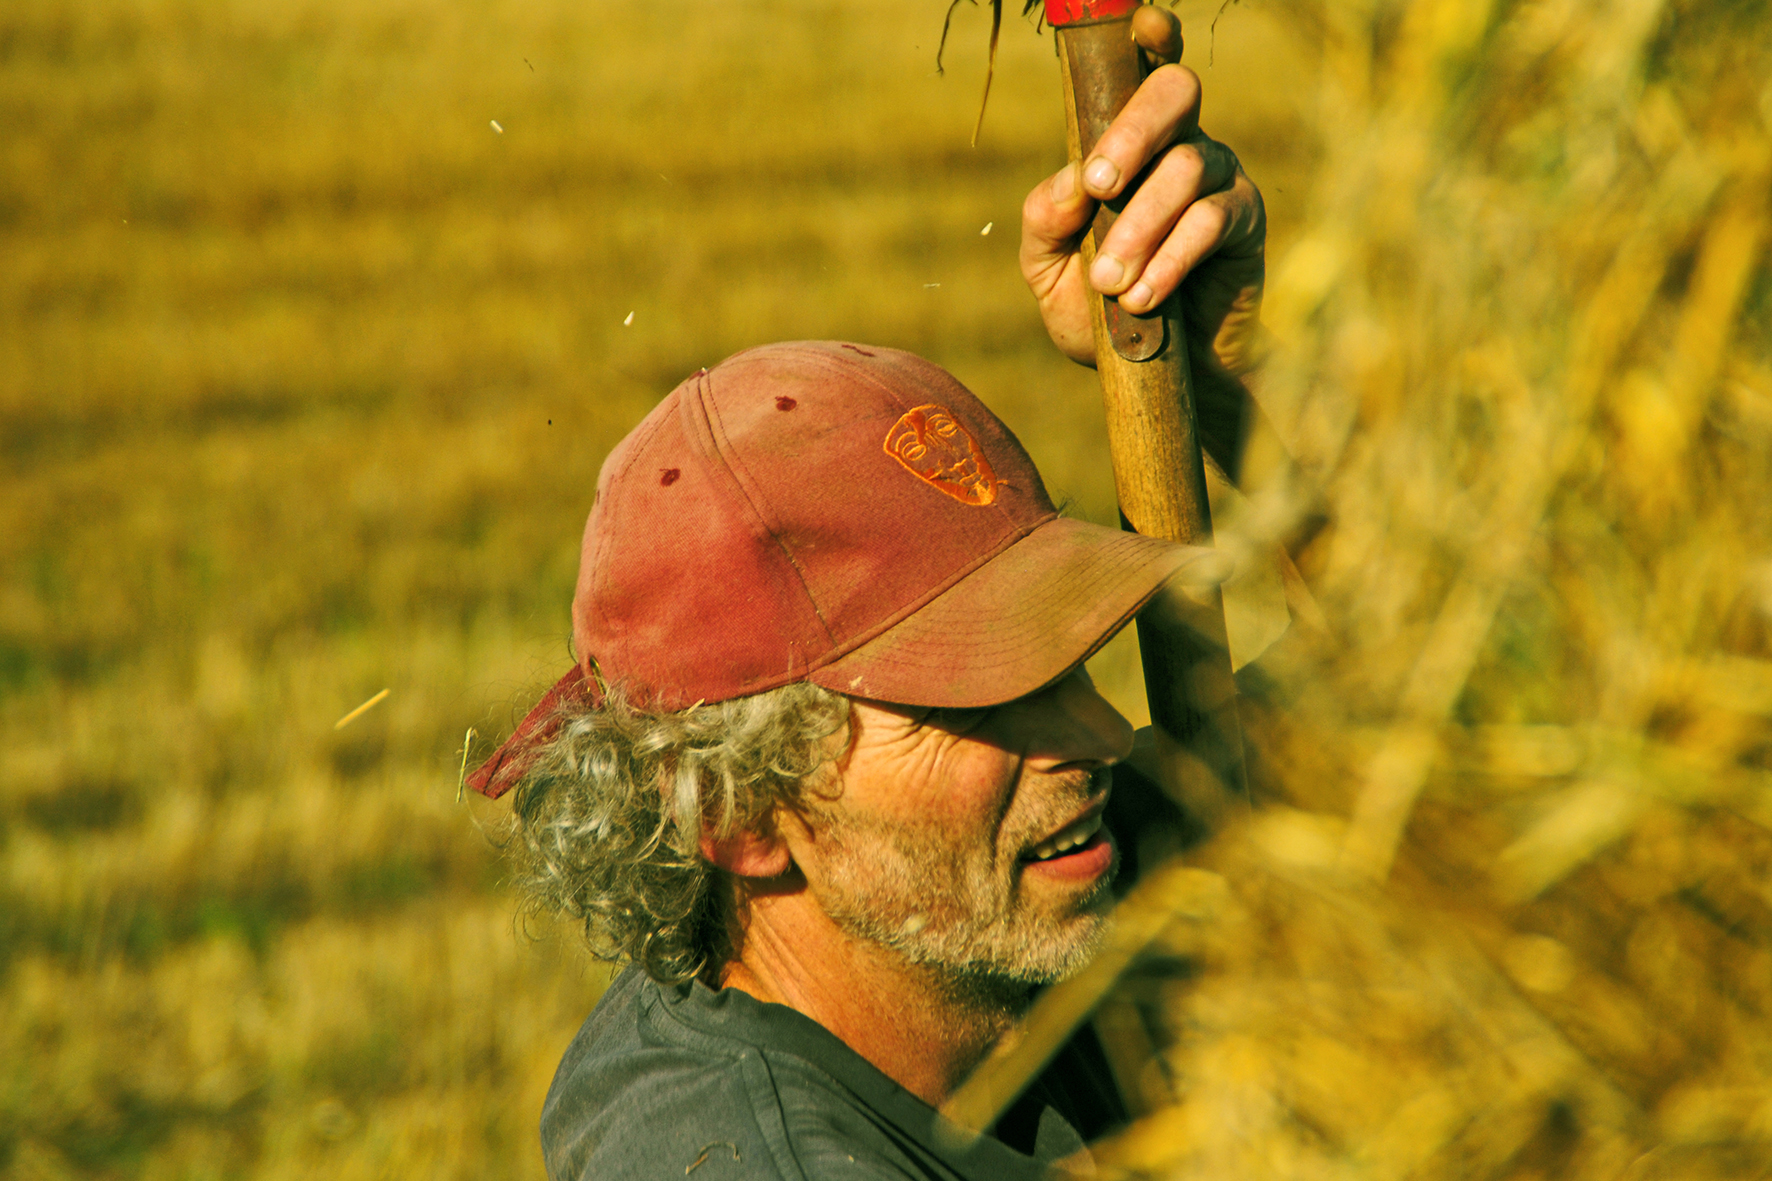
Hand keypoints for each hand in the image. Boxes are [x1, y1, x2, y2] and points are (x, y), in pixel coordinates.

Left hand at [1020, 6, 1265, 375]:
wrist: (1148, 375)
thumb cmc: (1094, 310)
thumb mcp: (1048, 268)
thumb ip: (1046, 220)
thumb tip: (1072, 182)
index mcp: (1129, 140)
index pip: (1146, 68)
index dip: (1151, 34)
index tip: (1140, 25)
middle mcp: (1180, 143)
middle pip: (1176, 92)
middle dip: (1133, 133)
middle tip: (1099, 187)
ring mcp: (1220, 177)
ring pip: (1188, 167)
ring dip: (1140, 226)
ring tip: (1108, 282)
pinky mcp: (1246, 223)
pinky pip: (1212, 221)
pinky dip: (1170, 259)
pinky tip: (1142, 296)